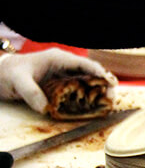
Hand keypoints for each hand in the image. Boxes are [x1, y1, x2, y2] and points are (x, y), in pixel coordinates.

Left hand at [0, 49, 116, 113]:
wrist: (2, 75)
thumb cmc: (9, 73)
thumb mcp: (18, 81)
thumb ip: (31, 93)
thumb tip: (45, 108)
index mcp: (58, 59)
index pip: (83, 64)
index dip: (98, 72)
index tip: (110, 82)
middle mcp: (65, 66)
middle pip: (91, 73)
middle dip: (104, 85)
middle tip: (111, 98)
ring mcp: (64, 76)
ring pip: (88, 83)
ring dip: (99, 93)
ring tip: (108, 104)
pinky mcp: (62, 87)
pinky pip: (80, 92)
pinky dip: (89, 99)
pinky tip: (95, 107)